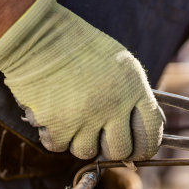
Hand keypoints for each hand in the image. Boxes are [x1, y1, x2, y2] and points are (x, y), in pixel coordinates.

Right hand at [0, 0, 163, 159]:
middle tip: (103, 141)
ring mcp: (86, 117)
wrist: (37, 36)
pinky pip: (59, 146)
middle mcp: (113, 105)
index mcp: (133, 88)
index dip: (147, 147)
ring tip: (73, 120)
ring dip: (80, 142)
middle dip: (112, 150)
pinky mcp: (58, 124)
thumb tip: (142, 131)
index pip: (151, 132)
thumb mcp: (120, 64)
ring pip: (87, 152)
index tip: (139, 151)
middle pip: (121, 151)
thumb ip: (133, 95)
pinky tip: (53, 118)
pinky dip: (54, 137)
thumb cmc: (79, 48)